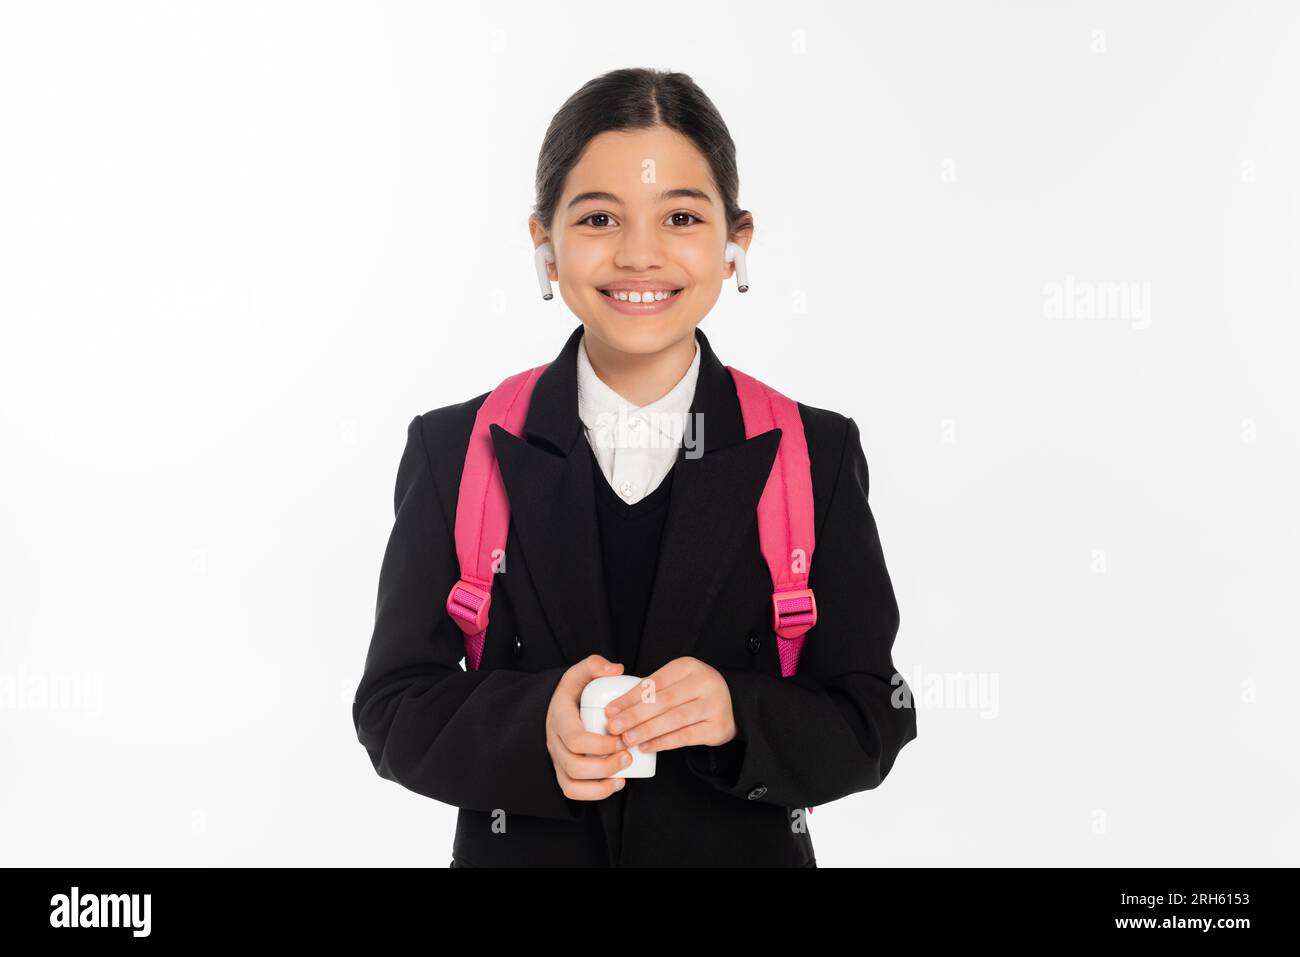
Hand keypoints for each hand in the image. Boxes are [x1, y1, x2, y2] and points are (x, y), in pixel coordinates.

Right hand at [545, 654, 632, 800]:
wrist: (556, 708)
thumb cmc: (572, 692)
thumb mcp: (580, 673)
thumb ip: (595, 665)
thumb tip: (616, 669)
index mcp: (559, 718)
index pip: (575, 739)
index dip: (601, 745)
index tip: (622, 738)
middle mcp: (555, 742)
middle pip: (574, 765)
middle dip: (605, 766)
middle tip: (628, 755)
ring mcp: (557, 759)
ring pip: (572, 783)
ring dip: (600, 784)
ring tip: (625, 774)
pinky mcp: (563, 772)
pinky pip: (572, 791)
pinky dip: (594, 794)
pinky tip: (616, 784)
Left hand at [602, 656, 736, 754]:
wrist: (733, 705)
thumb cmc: (694, 693)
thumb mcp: (677, 681)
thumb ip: (652, 689)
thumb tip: (617, 707)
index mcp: (689, 666)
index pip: (654, 682)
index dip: (630, 697)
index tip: (611, 709)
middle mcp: (704, 682)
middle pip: (663, 700)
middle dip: (634, 715)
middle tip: (614, 726)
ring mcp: (714, 705)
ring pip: (674, 719)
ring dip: (646, 730)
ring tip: (626, 739)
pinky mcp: (717, 727)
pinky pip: (685, 737)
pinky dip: (663, 743)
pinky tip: (646, 747)